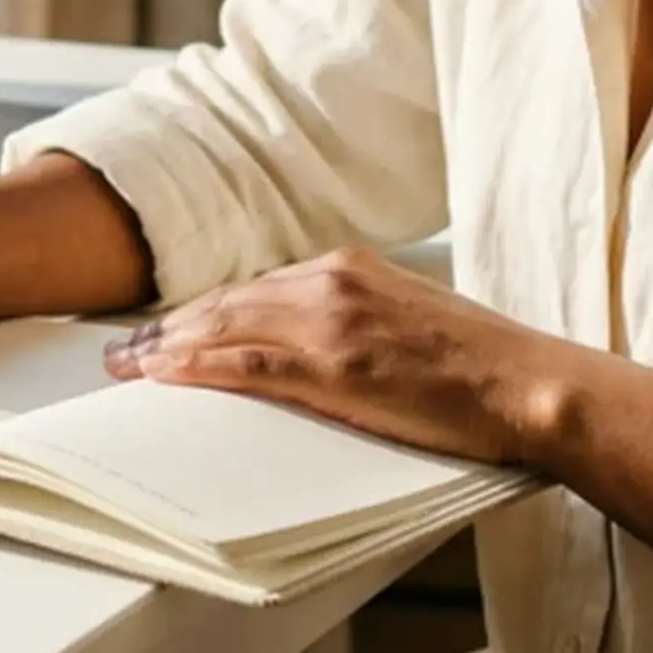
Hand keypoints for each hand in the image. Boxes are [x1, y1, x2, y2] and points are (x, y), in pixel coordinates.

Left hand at [98, 248, 567, 466]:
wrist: (530, 384)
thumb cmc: (480, 368)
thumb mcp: (406, 322)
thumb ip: (355, 321)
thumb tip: (311, 345)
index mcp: (349, 268)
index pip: (254, 288)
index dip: (201, 313)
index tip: (165, 331)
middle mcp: (333, 283)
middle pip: (227, 303)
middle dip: (168, 329)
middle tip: (122, 354)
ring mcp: (333, 324)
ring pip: (227, 328)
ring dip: (168, 349)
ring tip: (127, 370)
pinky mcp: (337, 369)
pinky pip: (249, 365)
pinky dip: (201, 368)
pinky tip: (167, 378)